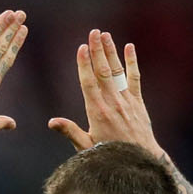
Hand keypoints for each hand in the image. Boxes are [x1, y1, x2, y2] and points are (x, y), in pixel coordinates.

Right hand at [48, 30, 161, 156]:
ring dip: (111, 51)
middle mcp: (112, 103)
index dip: (84, 64)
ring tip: (105, 35)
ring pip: (117, 71)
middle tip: (93, 33)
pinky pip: (134, 78)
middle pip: (103, 71)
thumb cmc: (109, 156)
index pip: (89, 82)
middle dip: (98, 50)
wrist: (140, 160)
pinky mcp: (138, 102)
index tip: (81, 48)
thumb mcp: (86, 147)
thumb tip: (52, 122)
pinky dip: (132, 62)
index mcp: (97, 112)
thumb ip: (70, 132)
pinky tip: (129, 47)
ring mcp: (127, 101)